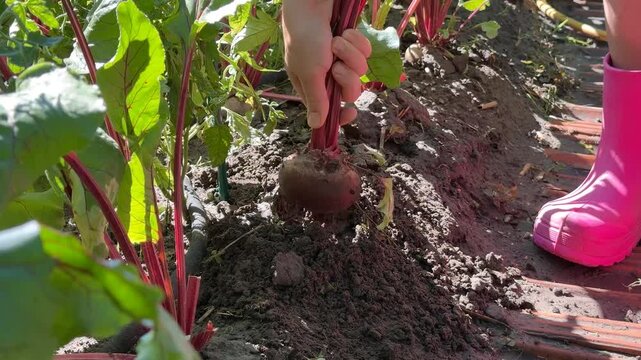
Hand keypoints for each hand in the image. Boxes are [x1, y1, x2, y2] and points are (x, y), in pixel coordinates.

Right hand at [282, 0, 371, 128]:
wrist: (312, 3)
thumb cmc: (305, 37)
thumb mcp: (309, 72)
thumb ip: (316, 100)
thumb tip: (315, 126)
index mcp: (310, 85)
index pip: (327, 110)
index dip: (341, 115)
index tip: (352, 113)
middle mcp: (326, 74)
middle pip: (349, 92)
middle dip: (347, 77)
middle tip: (336, 65)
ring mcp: (340, 58)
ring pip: (359, 70)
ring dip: (351, 54)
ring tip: (336, 41)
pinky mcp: (352, 43)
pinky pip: (365, 51)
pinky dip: (356, 41)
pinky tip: (345, 31)